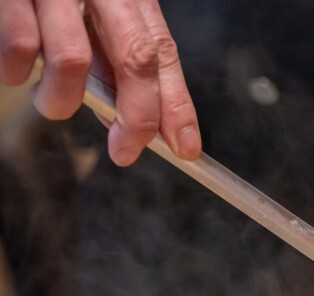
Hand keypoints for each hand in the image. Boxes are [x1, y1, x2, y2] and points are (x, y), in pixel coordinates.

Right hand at [0, 0, 200, 165]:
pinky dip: (15, 72)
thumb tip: (123, 121)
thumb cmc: (52, 0)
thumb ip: (111, 66)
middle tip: (125, 151)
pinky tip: (15, 73)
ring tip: (50, 100)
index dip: (177, 105)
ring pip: (72, 60)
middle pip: (136, 58)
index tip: (186, 147)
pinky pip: (19, 45)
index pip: (163, 54)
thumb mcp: (92, 22)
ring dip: (61, 99)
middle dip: (137, 116)